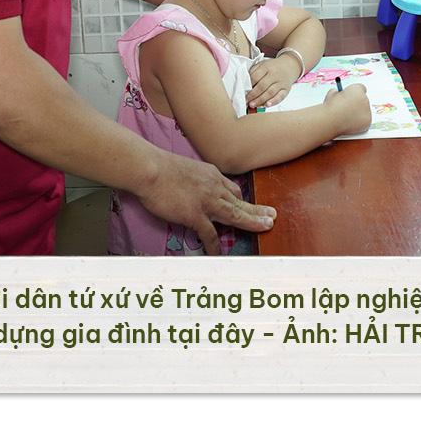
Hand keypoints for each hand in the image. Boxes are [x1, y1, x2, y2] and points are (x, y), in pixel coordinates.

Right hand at [134, 151, 276, 254]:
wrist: (149, 168)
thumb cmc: (158, 166)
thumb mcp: (184, 167)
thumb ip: (193, 178)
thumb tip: (190, 187)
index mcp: (210, 174)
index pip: (231, 189)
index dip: (241, 200)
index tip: (248, 205)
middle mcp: (214, 187)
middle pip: (240, 201)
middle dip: (257, 210)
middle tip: (271, 216)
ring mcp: (206, 202)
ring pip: (235, 215)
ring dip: (252, 222)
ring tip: (265, 228)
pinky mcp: (195, 215)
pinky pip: (210, 234)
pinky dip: (215, 246)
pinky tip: (219, 254)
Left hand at [245, 51, 303, 108]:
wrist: (289, 65)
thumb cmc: (273, 66)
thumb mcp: (263, 64)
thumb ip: (254, 71)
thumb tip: (244, 82)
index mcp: (266, 67)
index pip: (255, 77)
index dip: (248, 85)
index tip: (242, 92)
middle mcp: (274, 74)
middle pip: (262, 86)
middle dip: (252, 95)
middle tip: (246, 100)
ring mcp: (281, 82)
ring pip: (270, 92)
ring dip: (260, 100)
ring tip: (252, 104)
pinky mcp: (286, 89)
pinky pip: (280, 96)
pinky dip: (274, 101)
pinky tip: (267, 104)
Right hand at [334, 83, 372, 135]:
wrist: (331, 120)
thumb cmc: (330, 107)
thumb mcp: (331, 94)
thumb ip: (337, 92)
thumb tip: (337, 93)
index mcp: (357, 89)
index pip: (360, 88)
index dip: (354, 93)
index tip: (350, 98)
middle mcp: (365, 99)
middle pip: (364, 100)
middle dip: (357, 104)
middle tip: (347, 109)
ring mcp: (367, 111)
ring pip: (365, 112)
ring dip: (358, 114)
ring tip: (345, 118)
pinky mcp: (368, 121)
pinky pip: (365, 121)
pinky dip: (359, 123)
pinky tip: (349, 123)